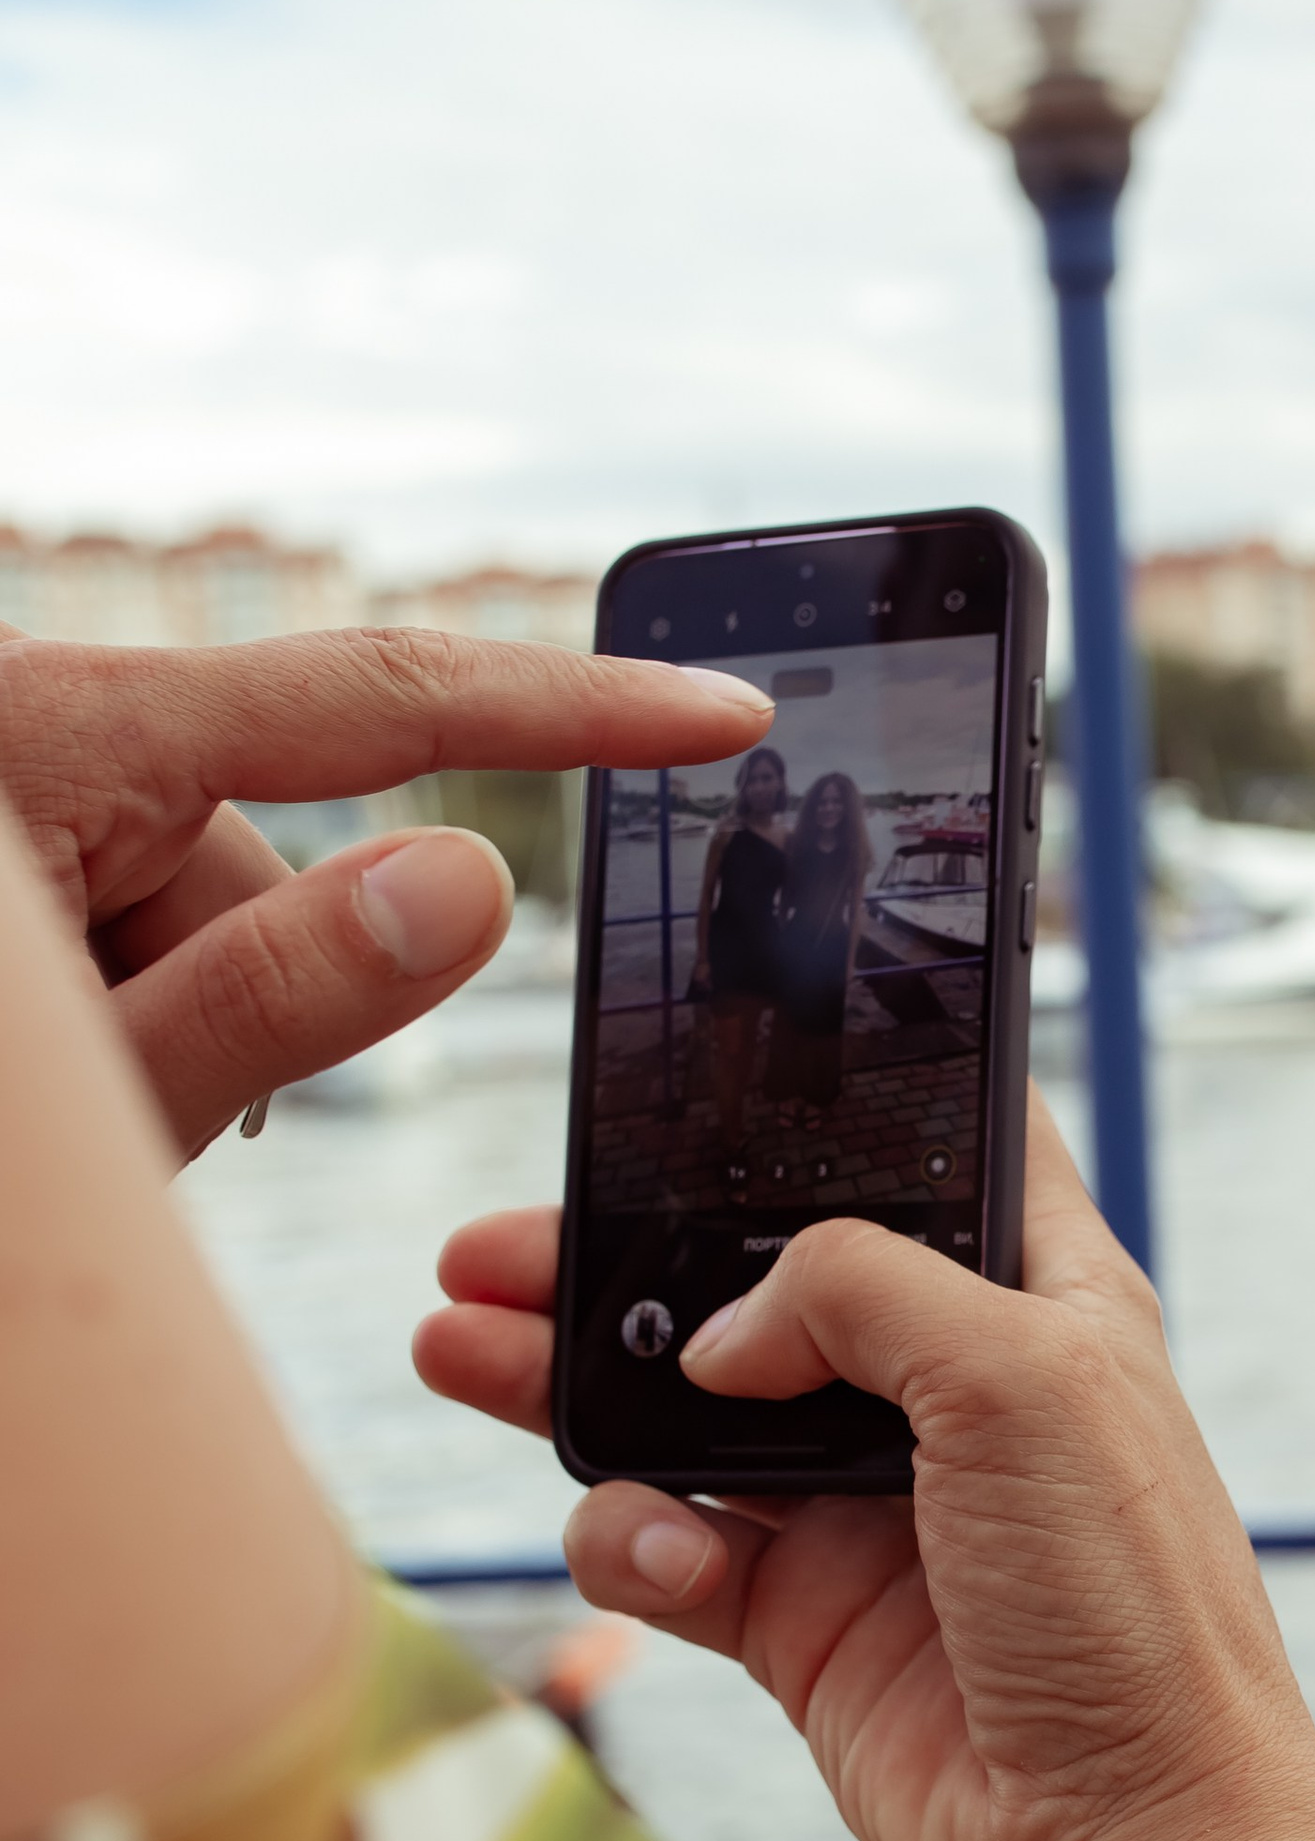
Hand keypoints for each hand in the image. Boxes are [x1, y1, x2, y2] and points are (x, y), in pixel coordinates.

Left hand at [0, 624, 772, 1157]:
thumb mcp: (84, 1096)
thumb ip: (280, 995)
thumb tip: (470, 878)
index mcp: (59, 735)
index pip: (387, 700)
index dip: (577, 712)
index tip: (718, 712)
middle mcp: (39, 720)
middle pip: (261, 858)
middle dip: (229, 1007)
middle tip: (121, 1140)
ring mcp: (19, 773)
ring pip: (186, 906)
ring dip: (157, 1031)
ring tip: (55, 1131)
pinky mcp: (9, 828)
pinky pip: (113, 910)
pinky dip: (104, 1014)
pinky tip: (41, 1093)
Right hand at [414, 1093, 1314, 1840]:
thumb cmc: (1128, 1602)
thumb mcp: (1024, 1375)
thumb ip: (857, 1290)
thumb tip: (721, 1333)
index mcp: (1039, 1301)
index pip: (931, 1155)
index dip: (820, 1113)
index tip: (690, 1084)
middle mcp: (950, 1394)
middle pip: (752, 1288)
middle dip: (618, 1260)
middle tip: (490, 1249)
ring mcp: (867, 1512)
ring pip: (682, 1416)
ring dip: (570, 1386)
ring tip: (459, 1351)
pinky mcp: (804, 1623)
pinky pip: (673, 1552)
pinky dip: (633, 1542)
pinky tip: (652, 1555)